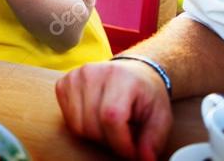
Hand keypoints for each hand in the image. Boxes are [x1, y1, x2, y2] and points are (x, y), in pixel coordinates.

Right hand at [56, 60, 172, 160]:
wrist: (132, 71)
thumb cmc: (145, 94)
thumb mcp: (160, 116)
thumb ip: (153, 140)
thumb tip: (144, 159)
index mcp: (120, 77)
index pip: (111, 117)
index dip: (120, 143)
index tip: (131, 151)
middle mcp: (93, 72)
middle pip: (92, 125)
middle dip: (109, 141)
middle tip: (123, 138)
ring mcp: (75, 76)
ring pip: (77, 126)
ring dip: (95, 135)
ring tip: (110, 128)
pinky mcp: (63, 83)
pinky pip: (67, 119)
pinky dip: (82, 126)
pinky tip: (95, 118)